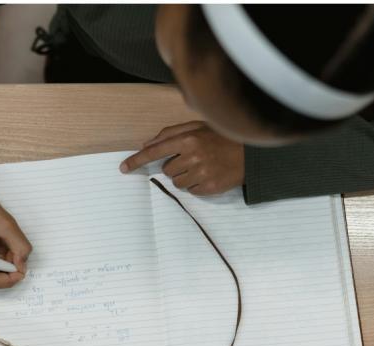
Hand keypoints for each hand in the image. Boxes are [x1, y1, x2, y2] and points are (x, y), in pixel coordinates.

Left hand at [120, 121, 244, 195]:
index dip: (137, 160)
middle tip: (192, 159)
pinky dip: (195, 185)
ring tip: (201, 167)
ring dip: (184, 177)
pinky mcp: (209, 187)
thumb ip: (171, 133)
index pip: (155, 152)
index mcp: (188, 139)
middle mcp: (193, 156)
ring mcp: (201, 173)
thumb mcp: (198, 127)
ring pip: (177, 182)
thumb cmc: (222, 138)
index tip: (123, 168)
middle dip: (175, 166)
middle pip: (167, 170)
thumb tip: (147, 144)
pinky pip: (190, 191)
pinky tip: (208, 175)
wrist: (250, 154)